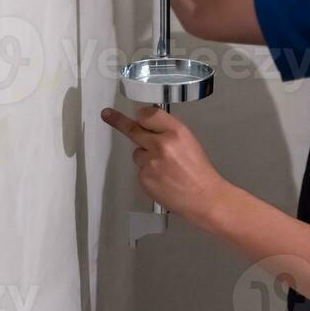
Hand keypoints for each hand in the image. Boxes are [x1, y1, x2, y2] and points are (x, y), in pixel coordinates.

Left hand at [101, 104, 226, 224]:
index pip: (149, 114)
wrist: (203, 197)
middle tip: (106, 114)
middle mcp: (161, 144)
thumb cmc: (198, 169)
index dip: (142, 115)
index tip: (135, 113)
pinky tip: (163, 179)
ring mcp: (151, 163)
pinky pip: (140, 170)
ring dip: (146, 157)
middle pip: (133, 129)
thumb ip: (167, 129)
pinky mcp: (144, 179)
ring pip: (138, 153)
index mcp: (176, 131)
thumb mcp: (187, 140)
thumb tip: (148, 122)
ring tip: (165, 168)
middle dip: (118, 121)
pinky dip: (148, 173)